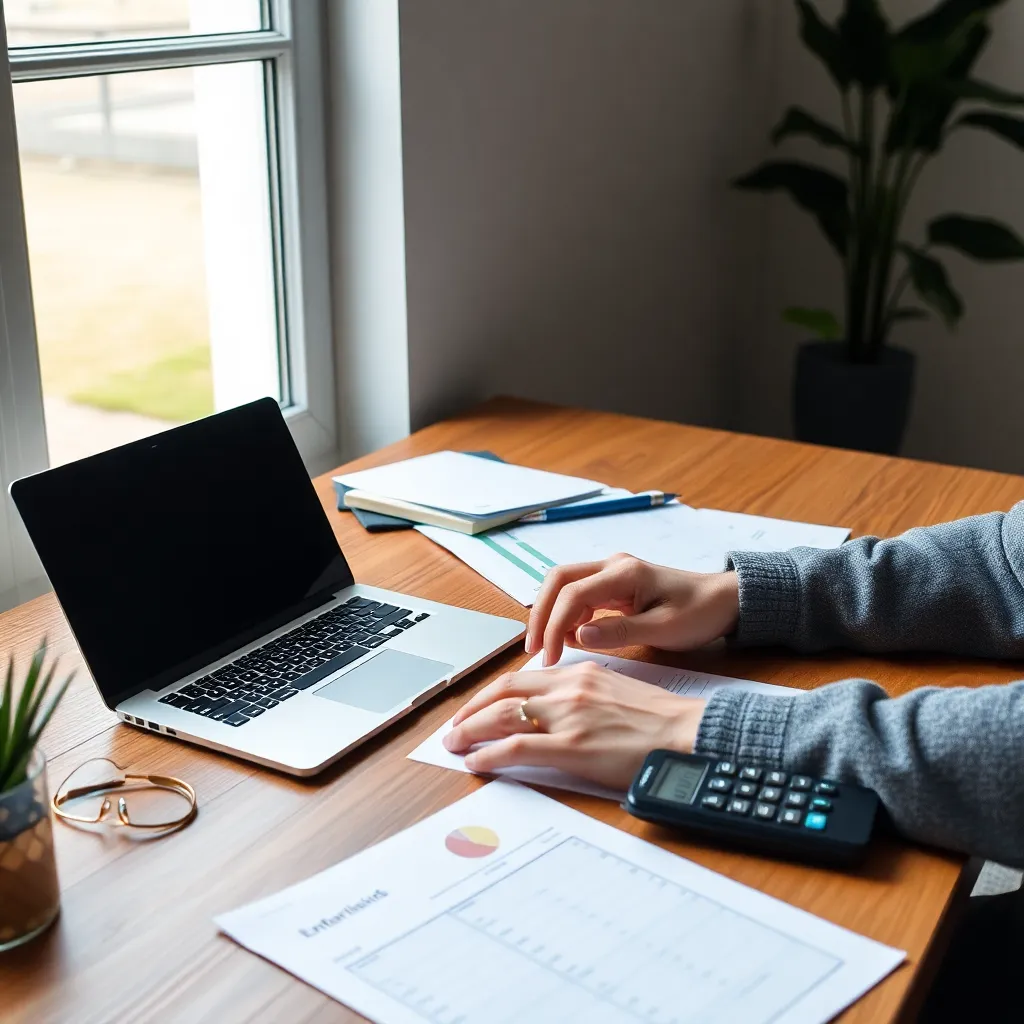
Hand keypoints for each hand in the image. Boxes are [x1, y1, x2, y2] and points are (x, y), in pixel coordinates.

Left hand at [444, 661, 706, 789]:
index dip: (491, 692)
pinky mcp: (571, 747)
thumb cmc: (660, 720)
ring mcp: (567, 717)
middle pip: (503, 692)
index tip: (478, 705)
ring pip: (501, 716)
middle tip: (455, 725)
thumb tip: (559, 709)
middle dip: (471, 709)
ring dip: (470, 730)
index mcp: (580, 674)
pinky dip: (488, 755)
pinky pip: (515, 748)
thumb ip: (583, 695)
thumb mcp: (616, 692)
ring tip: (454, 744)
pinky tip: (475, 762)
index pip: (521, 678)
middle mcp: (568, 689)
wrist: (687, 734)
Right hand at [526, 554, 739, 666]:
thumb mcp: (664, 629)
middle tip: (533, 649)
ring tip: (546, 649)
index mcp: (625, 573)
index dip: (554, 625)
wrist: (724, 601)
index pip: (573, 594)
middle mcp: (613, 566)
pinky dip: (567, 617)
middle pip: (559, 580)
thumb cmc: (699, 613)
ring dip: (550, 614)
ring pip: (564, 587)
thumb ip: (621, 632)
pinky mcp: (613, 586)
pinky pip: (579, 596)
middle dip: (541, 614)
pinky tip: (569, 641)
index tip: (549, 658)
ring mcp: (612, 574)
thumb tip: (579, 636)